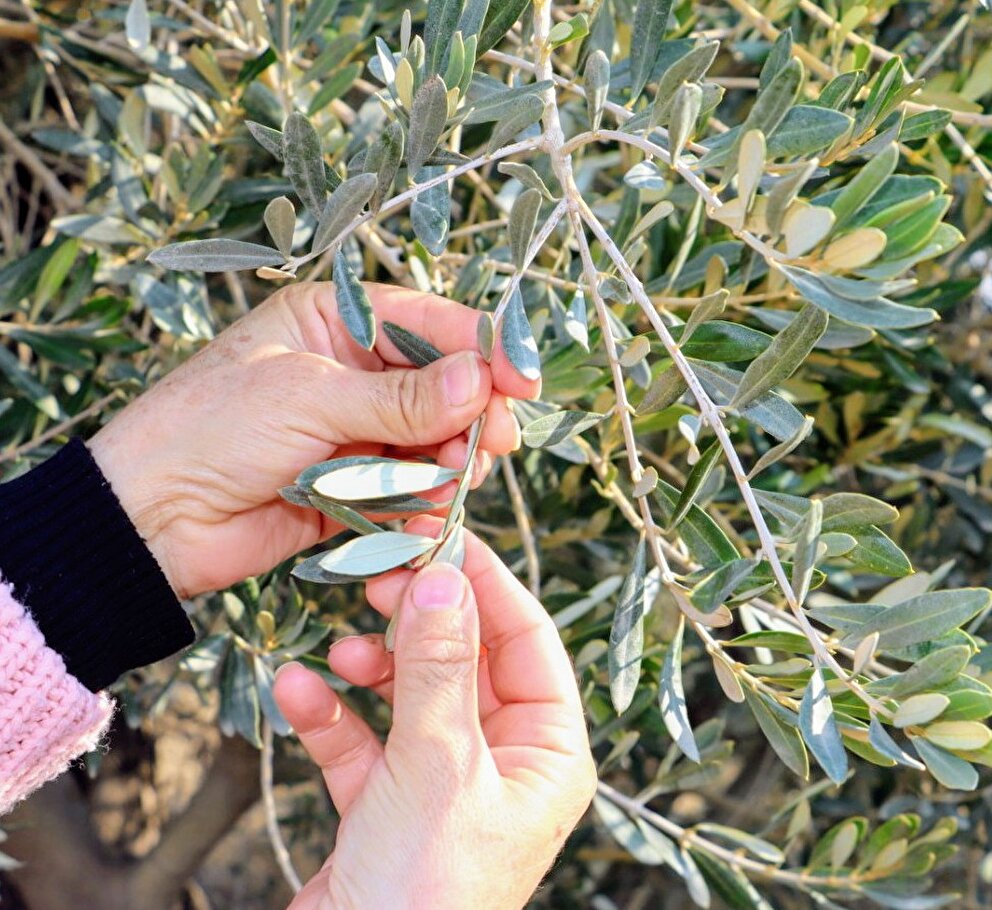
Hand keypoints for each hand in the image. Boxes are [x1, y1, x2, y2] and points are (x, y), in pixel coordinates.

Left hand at [89, 283, 537, 597]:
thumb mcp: (310, 398)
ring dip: (448, 464)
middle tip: (489, 445)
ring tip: (445, 484)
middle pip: (446, 384)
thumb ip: (402, 395)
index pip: (429, 322)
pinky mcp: (356, 485)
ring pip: (437, 440)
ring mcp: (356, 429)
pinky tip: (423, 518)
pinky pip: (413, 489)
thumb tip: (482, 379)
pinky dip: (425, 504)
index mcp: (333, 320)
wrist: (151, 520)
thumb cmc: (210, 430)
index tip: (523, 382)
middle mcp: (351, 370)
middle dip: (471, 415)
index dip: (483, 348)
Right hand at [273, 517, 596, 909]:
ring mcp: (444, 786)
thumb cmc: (426, 892)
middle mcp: (503, 765)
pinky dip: (333, 715)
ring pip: (412, 696)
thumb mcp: (437, 765)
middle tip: (379, 577)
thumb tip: (444, 578)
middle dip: (422, 621)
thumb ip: (439, 668)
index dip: (487, 584)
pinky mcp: (387, 809)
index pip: (529, 641)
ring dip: (374, 665)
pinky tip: (297, 687)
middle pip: (467, 662)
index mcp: (548, 755)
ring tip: (343, 641)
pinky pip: (364, 743)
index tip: (443, 536)